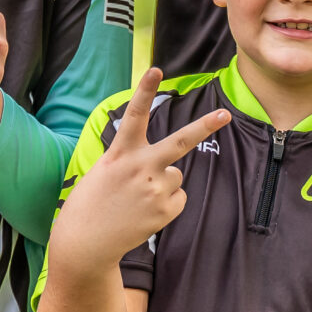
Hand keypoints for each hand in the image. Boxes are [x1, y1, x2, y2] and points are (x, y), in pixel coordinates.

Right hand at [53, 69, 231, 269]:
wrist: (87, 242)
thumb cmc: (93, 201)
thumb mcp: (105, 170)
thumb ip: (135, 160)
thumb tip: (172, 167)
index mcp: (120, 153)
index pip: (134, 115)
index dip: (145, 91)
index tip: (155, 69)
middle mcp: (140, 167)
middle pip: (179, 142)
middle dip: (204, 127)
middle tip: (224, 114)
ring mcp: (155, 189)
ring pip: (176, 175)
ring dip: (164, 183)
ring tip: (139, 198)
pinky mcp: (166, 210)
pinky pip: (179, 197)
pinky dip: (167, 203)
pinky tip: (146, 211)